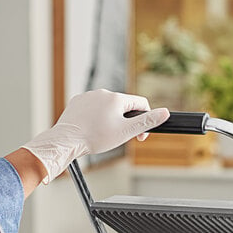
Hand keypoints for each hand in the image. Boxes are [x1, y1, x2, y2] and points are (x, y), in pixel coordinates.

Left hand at [23, 89, 169, 182]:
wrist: (67, 140)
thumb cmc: (96, 137)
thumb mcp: (126, 131)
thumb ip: (147, 121)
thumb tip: (165, 112)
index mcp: (116, 98)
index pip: (141, 104)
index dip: (145, 120)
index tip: (140, 136)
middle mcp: (102, 93)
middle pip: (124, 106)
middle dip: (126, 122)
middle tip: (120, 138)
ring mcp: (88, 96)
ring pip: (108, 108)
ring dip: (111, 120)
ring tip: (104, 135)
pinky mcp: (77, 102)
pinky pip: (93, 109)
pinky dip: (96, 119)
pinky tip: (92, 130)